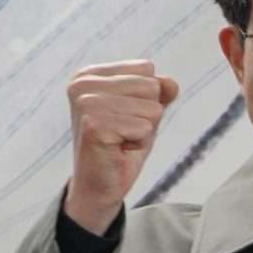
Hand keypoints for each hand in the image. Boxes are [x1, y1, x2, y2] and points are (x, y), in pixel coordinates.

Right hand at [63, 60, 180, 233]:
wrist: (101, 183)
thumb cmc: (122, 144)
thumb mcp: (145, 111)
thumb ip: (160, 91)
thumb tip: (171, 82)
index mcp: (89, 74)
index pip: (146, 69)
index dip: (147, 97)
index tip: (124, 116)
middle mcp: (82, 84)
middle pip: (151, 86)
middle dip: (147, 114)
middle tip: (124, 131)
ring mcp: (85, 104)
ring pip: (152, 108)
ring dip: (144, 130)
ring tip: (121, 140)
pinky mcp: (94, 126)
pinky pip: (145, 128)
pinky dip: (140, 143)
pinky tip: (119, 149)